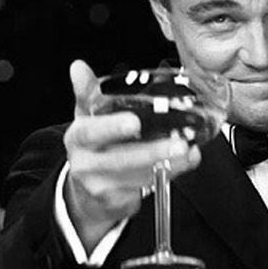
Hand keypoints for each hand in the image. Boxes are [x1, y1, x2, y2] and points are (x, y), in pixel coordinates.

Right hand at [63, 60, 200, 252]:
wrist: (86, 192)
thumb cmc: (94, 148)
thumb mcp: (88, 118)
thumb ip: (88, 92)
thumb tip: (78, 66)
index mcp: (77, 137)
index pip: (90, 131)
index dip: (112, 127)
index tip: (135, 123)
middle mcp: (84, 163)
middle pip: (120, 159)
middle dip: (152, 151)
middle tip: (179, 142)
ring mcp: (99, 185)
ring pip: (138, 175)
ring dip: (169, 163)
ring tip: (189, 150)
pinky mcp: (116, 202)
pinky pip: (146, 188)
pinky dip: (169, 174)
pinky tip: (185, 163)